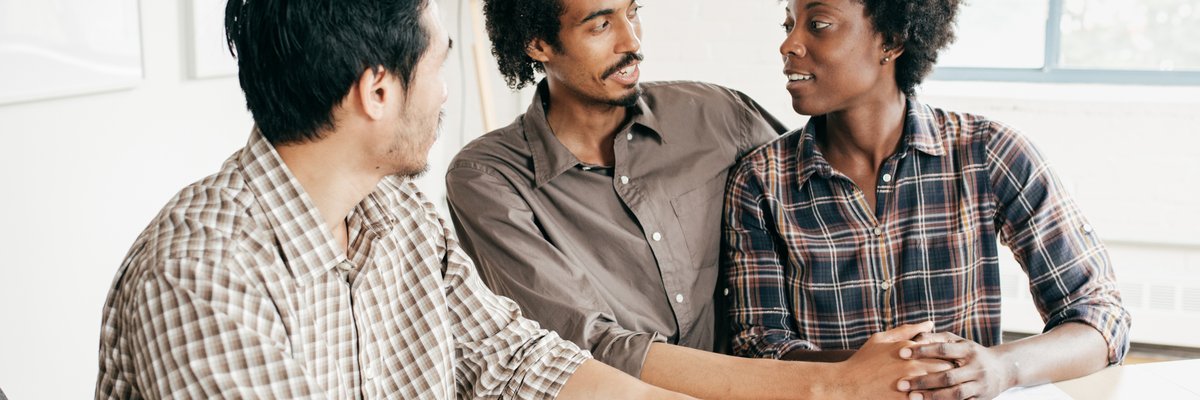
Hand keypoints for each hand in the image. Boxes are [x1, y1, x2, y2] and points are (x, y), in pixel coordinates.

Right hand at [832, 322, 954, 399]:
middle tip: (955, 374)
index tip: (952, 358)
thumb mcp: (881, 339)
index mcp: (909, 349)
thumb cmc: (863, 361)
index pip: (943, 349)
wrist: (847, 386)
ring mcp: (912, 386)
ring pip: (943, 387)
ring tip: (948, 388)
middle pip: (948, 369)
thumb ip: (907, 330)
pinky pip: (931, 399)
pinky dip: (935, 398)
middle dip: (952, 371)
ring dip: (947, 387)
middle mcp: (913, 366)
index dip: (950, 354)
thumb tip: (930, 323)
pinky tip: (935, 397)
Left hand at [897, 333, 1016, 399]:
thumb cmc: (971, 353)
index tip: (901, 353)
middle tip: (901, 384)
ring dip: (932, 397)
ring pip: (955, 394)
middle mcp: (976, 368)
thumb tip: (914, 337)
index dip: (922, 351)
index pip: (943, 349)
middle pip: (947, 376)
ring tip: (912, 397)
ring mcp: (980, 385)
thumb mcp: (958, 341)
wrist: (1003, 369)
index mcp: (968, 350)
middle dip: (923, 381)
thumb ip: (936, 338)